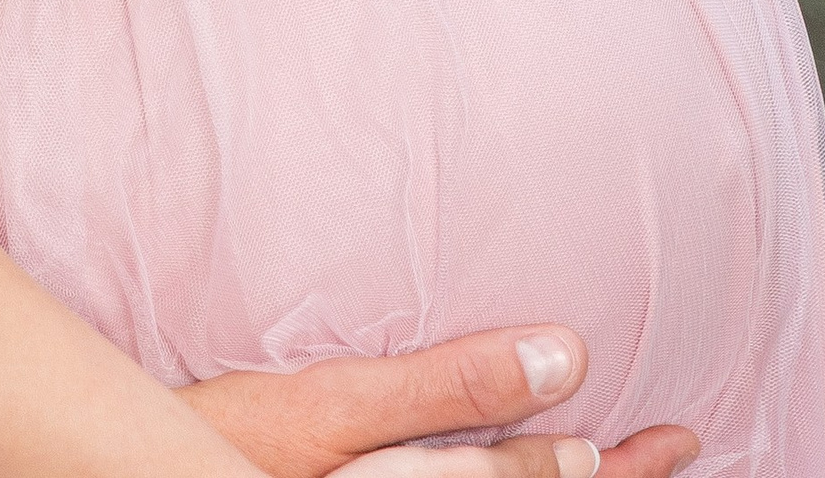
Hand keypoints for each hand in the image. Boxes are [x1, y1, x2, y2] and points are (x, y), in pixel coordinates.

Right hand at [180, 317, 696, 477]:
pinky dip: (497, 473)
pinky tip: (505, 460)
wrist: (148, 469)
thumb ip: (450, 389)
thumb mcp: (338, 408)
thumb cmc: (236, 437)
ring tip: (612, 459)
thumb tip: (567, 358)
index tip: (672, 440)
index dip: (616, 472)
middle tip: (676, 449)